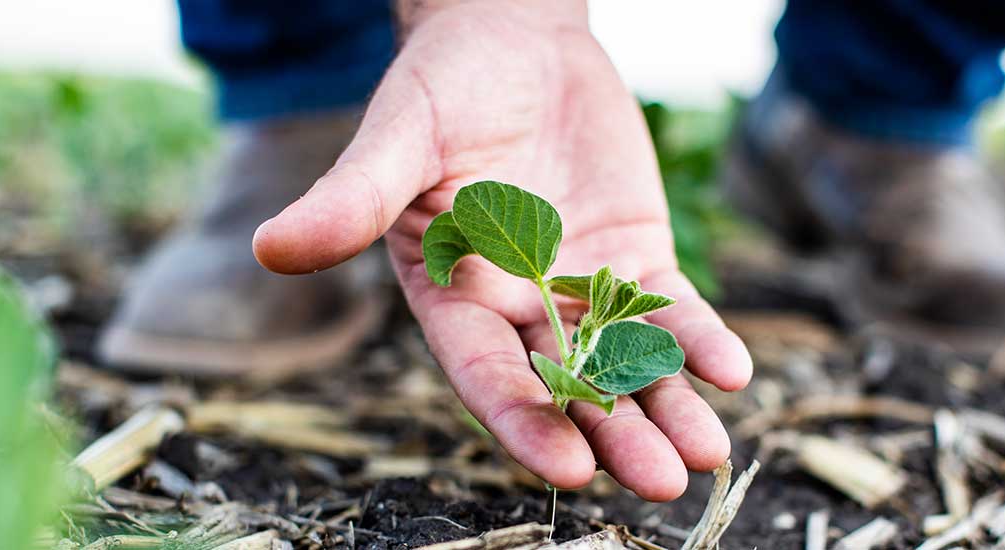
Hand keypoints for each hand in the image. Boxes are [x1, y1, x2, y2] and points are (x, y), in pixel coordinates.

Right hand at [252, 0, 751, 500]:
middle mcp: (517, 308)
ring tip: (708, 457)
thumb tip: (270, 248)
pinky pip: (671, 308)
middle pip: (567, 387)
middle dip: (613, 435)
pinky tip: (735, 372)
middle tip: (661, 482)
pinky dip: (700, 339)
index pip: (486, 373)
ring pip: (626, 363)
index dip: (524, 420)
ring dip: (668, 408)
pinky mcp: (632, 256)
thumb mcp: (398, 137)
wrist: (511, 39)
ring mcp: (580, 287)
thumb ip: (352, 198)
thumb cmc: (441, 85)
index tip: (570, 467)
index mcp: (452, 298)